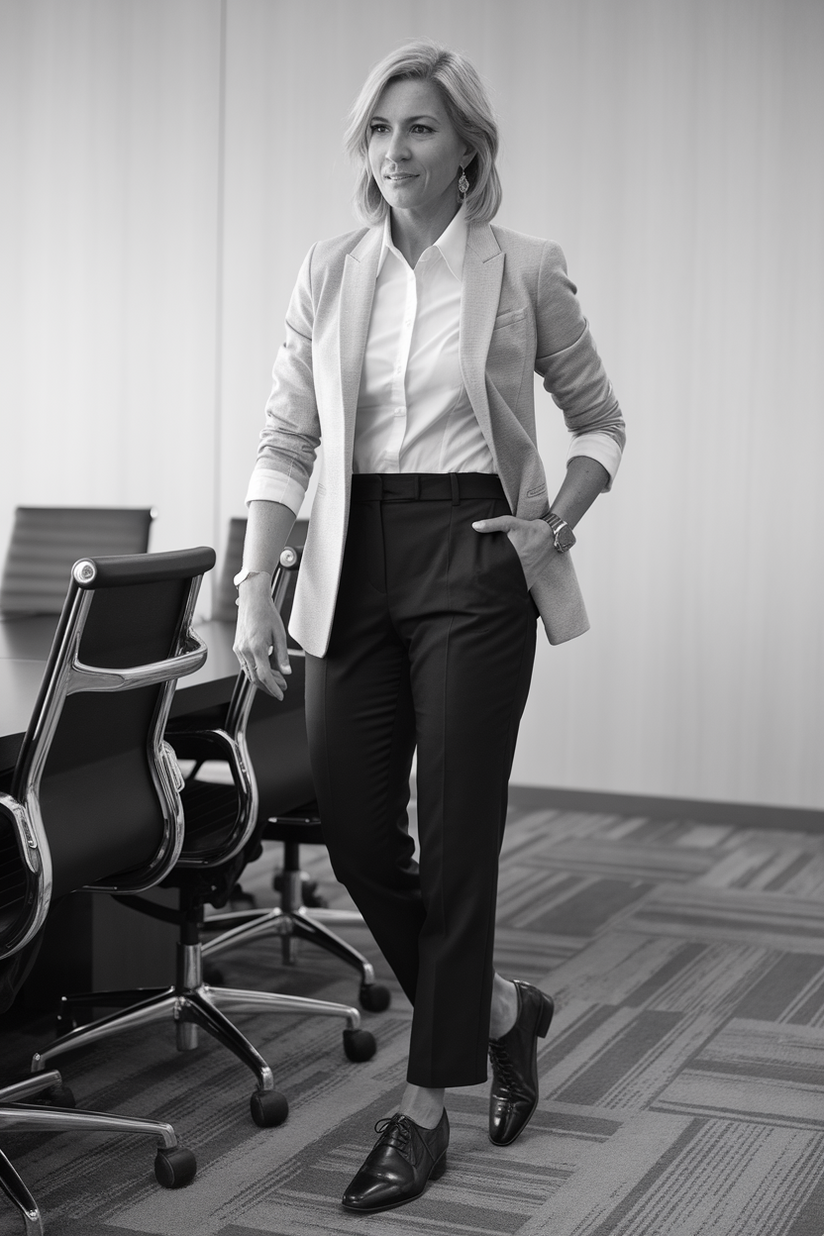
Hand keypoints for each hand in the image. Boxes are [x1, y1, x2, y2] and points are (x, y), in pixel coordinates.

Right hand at [232, 574, 290, 699]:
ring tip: (277, 679)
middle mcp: (245, 651)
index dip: (273, 688)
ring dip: (263, 679)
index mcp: (256, 648)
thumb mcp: (280, 635)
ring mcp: (239, 649)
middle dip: (269, 687)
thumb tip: (287, 672)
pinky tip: (266, 668)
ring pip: (249, 673)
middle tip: (282, 688)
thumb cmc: (266, 613)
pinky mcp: (237, 647)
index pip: (264, 676)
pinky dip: (256, 671)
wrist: (252, 600)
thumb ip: (283, 655)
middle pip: (255, 678)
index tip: (280, 694)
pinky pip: (245, 665)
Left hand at [472, 515, 555, 589]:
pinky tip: (502, 589)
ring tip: (488, 589)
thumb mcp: (511, 523)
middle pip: (499, 582)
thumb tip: (475, 526)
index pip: (493, 571)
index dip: (483, 576)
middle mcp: (519, 570)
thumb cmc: (530, 529)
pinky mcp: (531, 580)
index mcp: (512, 557)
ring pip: (509, 588)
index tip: (475, 577)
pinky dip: (510, 590)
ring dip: (500, 589)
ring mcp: (526, 577)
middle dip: (489, 584)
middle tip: (478, 584)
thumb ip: (492, 524)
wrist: (552, 536)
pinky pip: (518, 589)